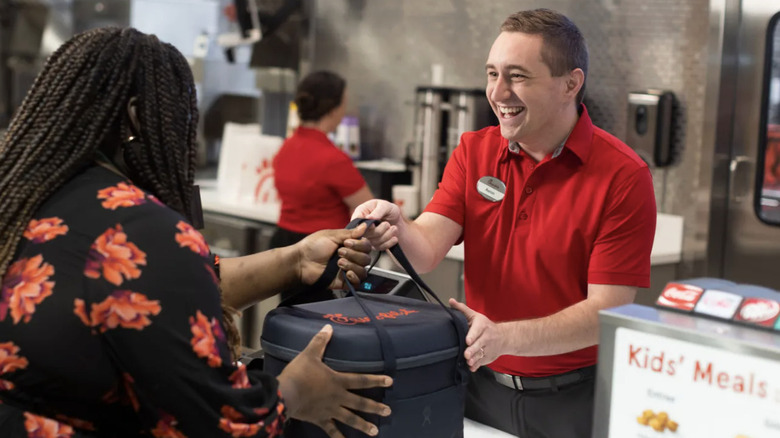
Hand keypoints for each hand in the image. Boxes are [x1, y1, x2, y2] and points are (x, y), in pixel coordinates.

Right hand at [278, 325, 392, 436]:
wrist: (286, 393)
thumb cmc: (299, 373)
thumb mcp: (310, 354)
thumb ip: (320, 341)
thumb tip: (329, 327)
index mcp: (338, 381)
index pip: (362, 380)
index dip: (377, 380)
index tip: (391, 382)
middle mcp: (338, 397)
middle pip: (360, 402)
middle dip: (375, 407)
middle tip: (388, 411)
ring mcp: (330, 410)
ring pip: (350, 418)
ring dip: (363, 425)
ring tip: (375, 432)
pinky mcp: (320, 420)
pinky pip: (331, 431)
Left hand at [297, 223, 372, 287]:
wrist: (301, 262)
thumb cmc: (313, 246)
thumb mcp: (331, 235)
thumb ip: (350, 232)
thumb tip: (364, 226)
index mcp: (349, 245)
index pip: (366, 246)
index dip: (359, 245)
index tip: (346, 243)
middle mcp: (351, 257)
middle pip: (366, 258)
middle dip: (354, 255)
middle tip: (339, 253)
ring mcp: (348, 270)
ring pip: (363, 270)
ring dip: (352, 265)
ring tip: (338, 263)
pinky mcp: (344, 282)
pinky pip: (358, 282)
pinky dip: (354, 277)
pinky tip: (346, 273)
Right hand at [351, 200, 401, 250]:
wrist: (396, 220)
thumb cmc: (389, 210)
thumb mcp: (385, 206)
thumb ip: (378, 211)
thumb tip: (369, 218)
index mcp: (361, 212)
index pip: (355, 222)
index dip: (363, 226)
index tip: (374, 225)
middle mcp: (361, 225)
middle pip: (366, 234)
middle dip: (380, 230)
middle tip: (387, 224)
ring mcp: (367, 236)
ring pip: (374, 241)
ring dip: (387, 235)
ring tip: (394, 228)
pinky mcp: (374, 244)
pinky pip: (380, 247)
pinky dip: (390, 242)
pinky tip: (394, 237)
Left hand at [449, 298, 506, 371]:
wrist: (504, 337)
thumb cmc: (486, 326)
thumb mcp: (475, 316)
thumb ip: (462, 309)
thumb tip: (451, 301)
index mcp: (482, 326)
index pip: (477, 331)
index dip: (472, 336)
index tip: (468, 340)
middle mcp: (486, 337)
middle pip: (479, 344)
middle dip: (473, 350)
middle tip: (466, 354)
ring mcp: (488, 348)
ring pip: (481, 354)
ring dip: (475, 359)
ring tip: (468, 361)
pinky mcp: (488, 357)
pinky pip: (482, 362)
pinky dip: (477, 365)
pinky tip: (472, 367)